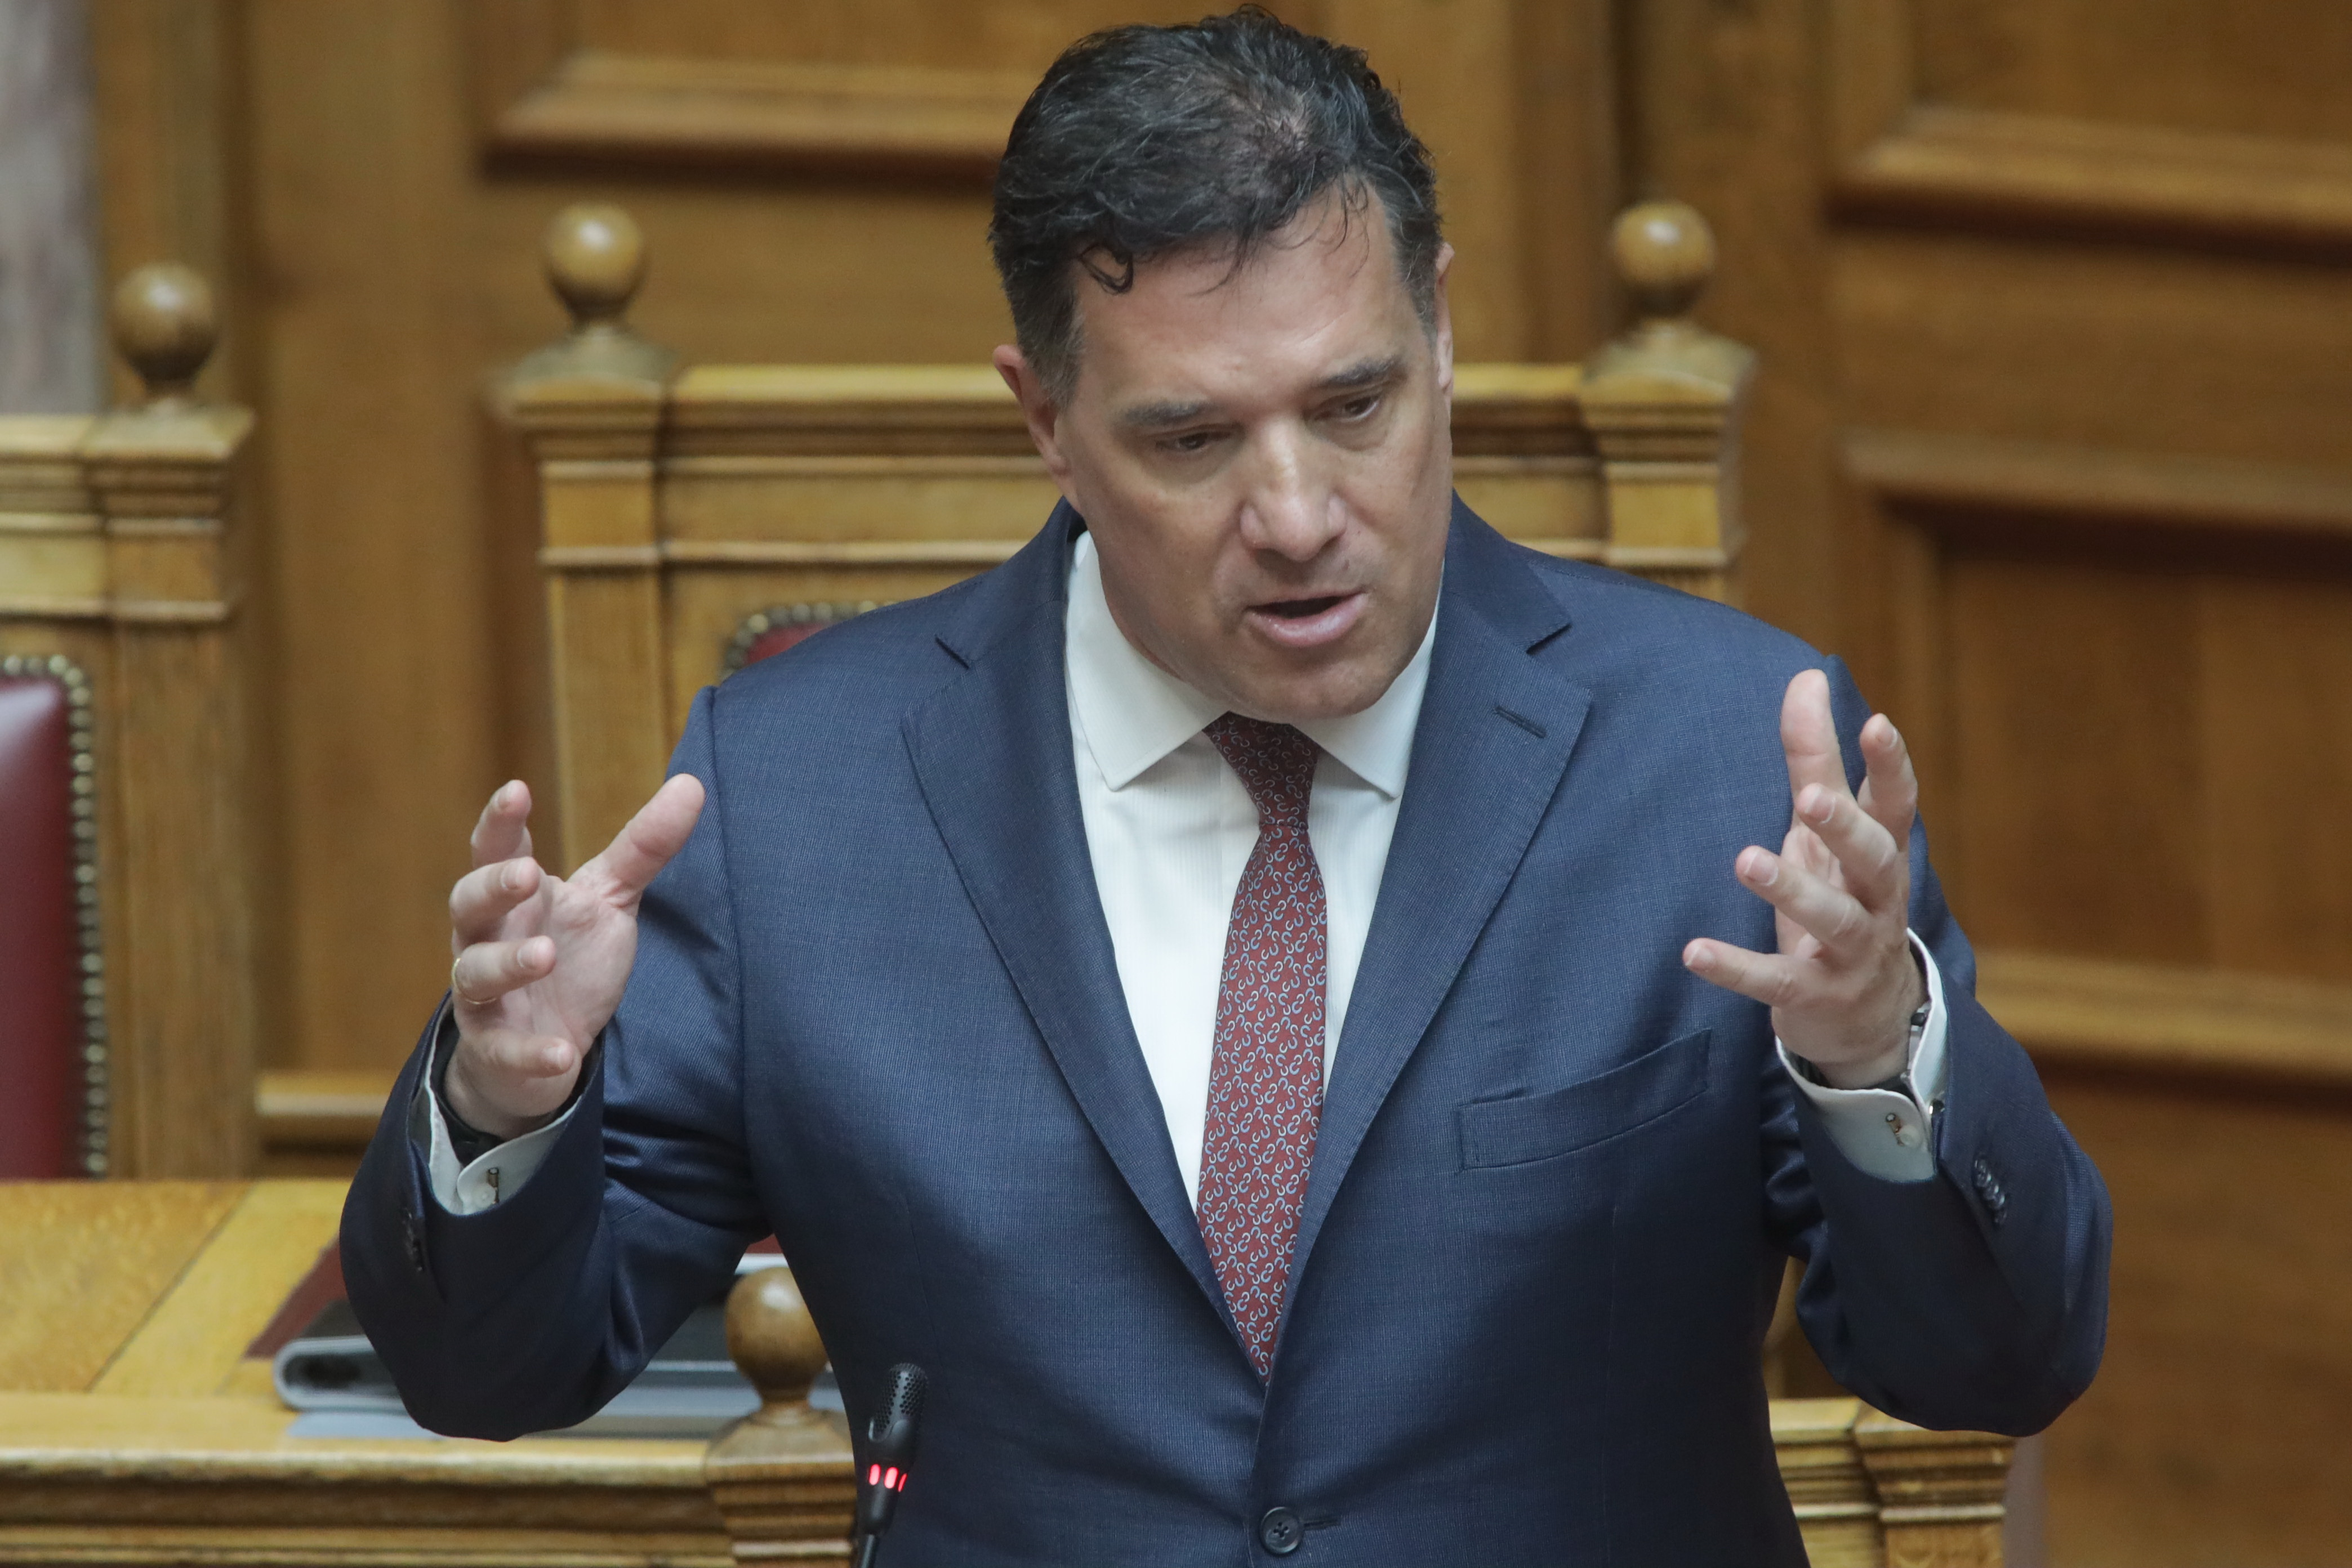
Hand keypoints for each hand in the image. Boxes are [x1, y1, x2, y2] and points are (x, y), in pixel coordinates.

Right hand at [443, 774, 705, 1136]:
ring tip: (543, 955)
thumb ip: (643, 847)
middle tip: (528, 873)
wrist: (545, 1049)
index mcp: (516, 897)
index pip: (497, 850)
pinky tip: (563, 1052)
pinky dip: (530, 1051)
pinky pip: (501, 1049)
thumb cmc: (571, 960)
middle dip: (492, 887)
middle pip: (468, 903)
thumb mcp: (610, 901)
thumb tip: (692, 783)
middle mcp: (487, 938)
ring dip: (507, 962)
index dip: (501, 821)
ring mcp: (485, 995)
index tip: (517, 790)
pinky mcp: (494, 1048)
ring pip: (474, 972)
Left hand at [1682, 670, 1925, 1087]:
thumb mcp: (1829, 833)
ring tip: (1747, 860)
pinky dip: (1736, 968)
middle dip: (1844, 826)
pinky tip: (1694, 951)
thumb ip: (1816, 760)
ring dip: (1791, 889)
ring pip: (1833, 919)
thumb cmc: (1844, 898)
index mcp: (1882, 853)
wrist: (1870, 1017)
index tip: (1875, 721)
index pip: (1897, 803)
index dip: (1891, 764)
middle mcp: (1878, 899)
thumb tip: (1807, 676)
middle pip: (1874, 858)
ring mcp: (1853, 951)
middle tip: (1809, 797)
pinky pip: (1777, 982)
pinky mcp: (1817, 995)